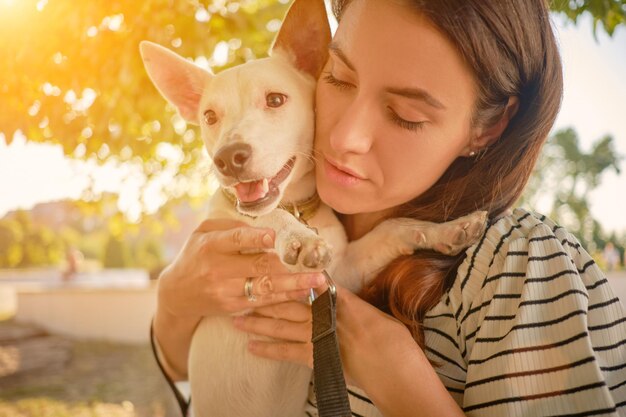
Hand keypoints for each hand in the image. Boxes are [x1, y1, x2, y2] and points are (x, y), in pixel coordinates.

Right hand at [157, 218, 325, 320]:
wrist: (176, 293)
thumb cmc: (196, 254)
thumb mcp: (203, 232)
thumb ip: (229, 226)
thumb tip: (262, 225)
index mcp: (210, 246)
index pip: (235, 240)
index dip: (255, 238)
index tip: (275, 237)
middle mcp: (218, 270)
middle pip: (258, 267)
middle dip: (289, 268)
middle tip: (316, 266)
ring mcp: (225, 291)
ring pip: (264, 288)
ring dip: (294, 286)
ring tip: (316, 282)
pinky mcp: (232, 307)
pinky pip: (262, 302)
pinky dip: (283, 298)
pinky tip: (302, 294)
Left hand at [232, 281, 417, 388]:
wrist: (390, 362)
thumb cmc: (390, 338)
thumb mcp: (371, 312)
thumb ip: (351, 303)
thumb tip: (340, 297)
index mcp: (338, 298)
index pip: (309, 283)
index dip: (287, 276)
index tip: (269, 269)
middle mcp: (321, 311)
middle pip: (286, 301)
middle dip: (263, 297)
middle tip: (242, 292)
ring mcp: (315, 333)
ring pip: (279, 324)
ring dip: (256, 321)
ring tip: (237, 318)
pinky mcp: (312, 355)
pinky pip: (284, 352)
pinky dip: (267, 350)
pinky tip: (251, 347)